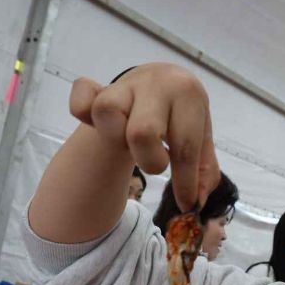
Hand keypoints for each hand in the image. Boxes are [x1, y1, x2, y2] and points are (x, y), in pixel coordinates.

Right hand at [68, 64, 220, 211]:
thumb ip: (204, 170)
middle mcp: (154, 84)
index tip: (186, 204)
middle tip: (156, 159)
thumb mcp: (201, 136)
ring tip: (128, 142)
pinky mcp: (94, 87)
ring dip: (115, 138)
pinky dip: (81, 114)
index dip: (185, 183)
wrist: (160, 80)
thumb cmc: (182, 114)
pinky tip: (97, 126)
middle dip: (150, 160)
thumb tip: (195, 203)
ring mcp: (121, 85)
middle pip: (141, 133)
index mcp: (186, 93)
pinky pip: (80, 101)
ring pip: (106, 112)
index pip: (185, 147)